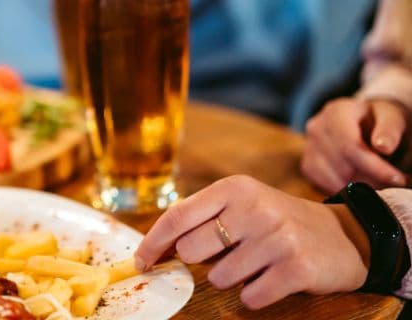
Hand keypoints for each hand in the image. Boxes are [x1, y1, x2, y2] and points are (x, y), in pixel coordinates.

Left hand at [135, 176, 368, 309]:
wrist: (344, 236)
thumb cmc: (278, 222)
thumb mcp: (242, 205)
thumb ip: (200, 219)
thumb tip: (154, 249)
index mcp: (234, 189)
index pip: (178, 216)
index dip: (153, 242)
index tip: (141, 262)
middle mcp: (255, 208)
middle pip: (193, 251)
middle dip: (202, 262)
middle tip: (228, 256)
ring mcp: (277, 237)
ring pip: (220, 278)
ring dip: (233, 279)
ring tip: (257, 264)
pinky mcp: (296, 268)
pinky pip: (251, 296)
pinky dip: (255, 295)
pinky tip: (271, 279)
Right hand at [302, 98, 406, 193]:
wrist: (362, 122)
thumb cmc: (379, 120)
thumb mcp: (391, 118)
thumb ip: (389, 130)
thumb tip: (383, 146)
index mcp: (336, 111)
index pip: (350, 147)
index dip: (375, 167)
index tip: (398, 179)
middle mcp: (316, 128)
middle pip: (343, 166)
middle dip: (372, 180)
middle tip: (393, 184)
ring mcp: (308, 148)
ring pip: (334, 180)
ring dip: (361, 188)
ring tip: (380, 183)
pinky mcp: (307, 165)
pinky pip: (326, 186)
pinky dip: (347, 190)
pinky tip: (362, 183)